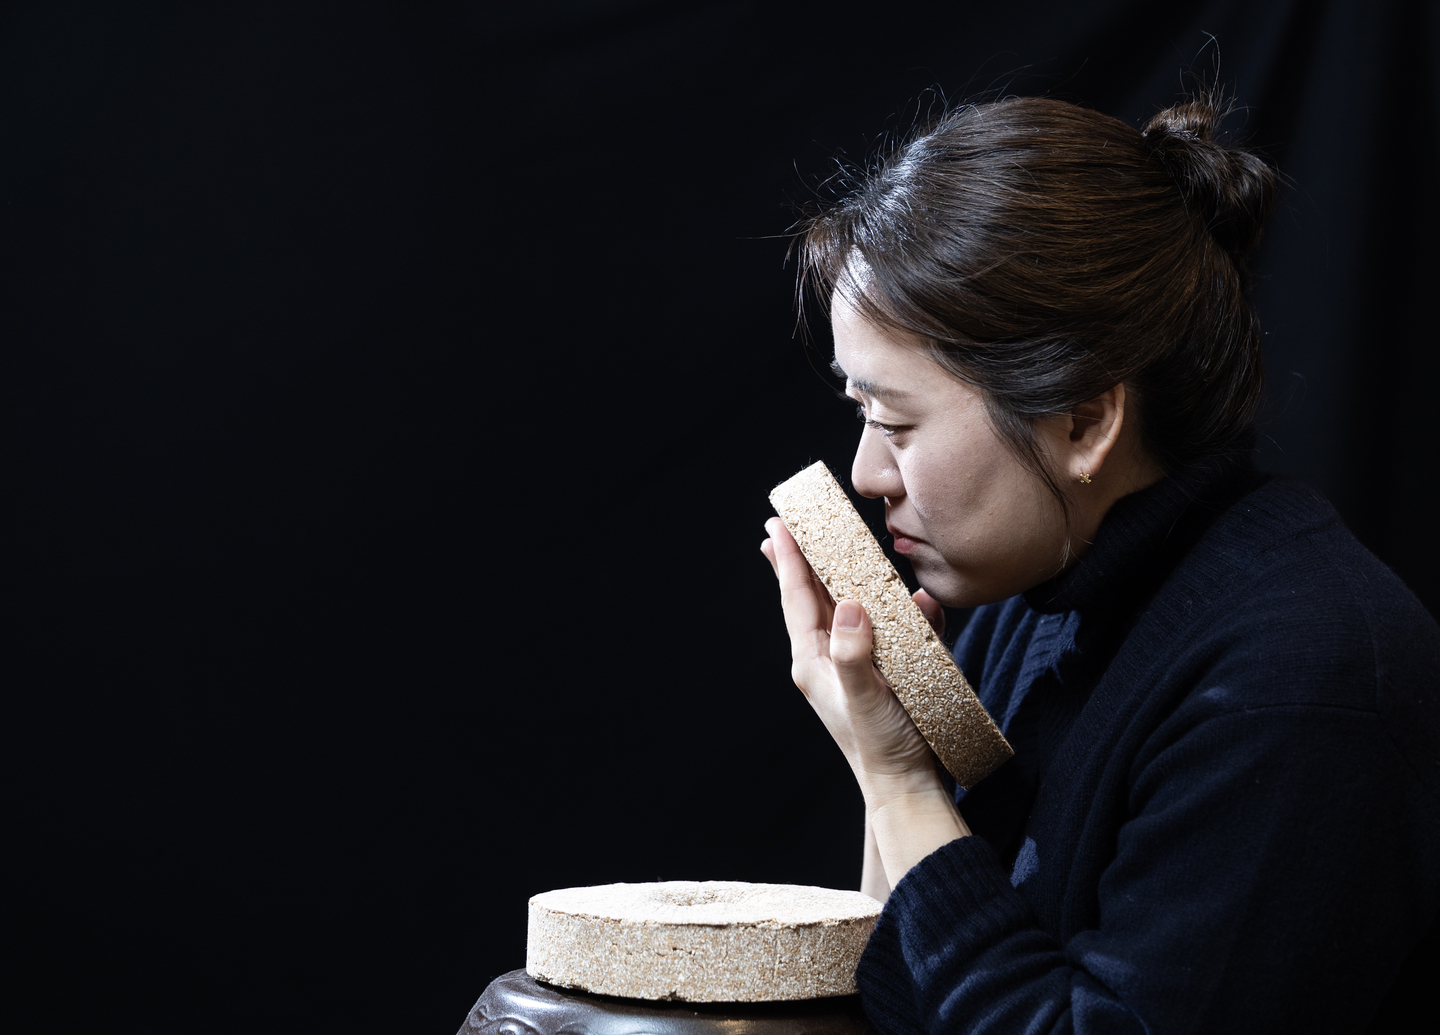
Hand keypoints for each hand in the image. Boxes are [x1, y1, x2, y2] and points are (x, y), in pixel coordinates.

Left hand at [760, 518, 940, 794]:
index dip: (787, 559)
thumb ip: (855, 654)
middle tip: (784, 525)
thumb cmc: (883, 747)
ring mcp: (858, 661)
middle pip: (815, 595)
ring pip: (849, 607)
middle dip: (803, 559)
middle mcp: (831, 656)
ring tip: (831, 546)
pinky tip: (917, 598)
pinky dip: (899, 608)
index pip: (798, 599)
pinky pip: (890, 627)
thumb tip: (852, 604)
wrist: (910, 786)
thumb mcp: (865, 700)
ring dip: (844, 575)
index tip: (775, 525)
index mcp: (814, 660)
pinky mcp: (886, 668)